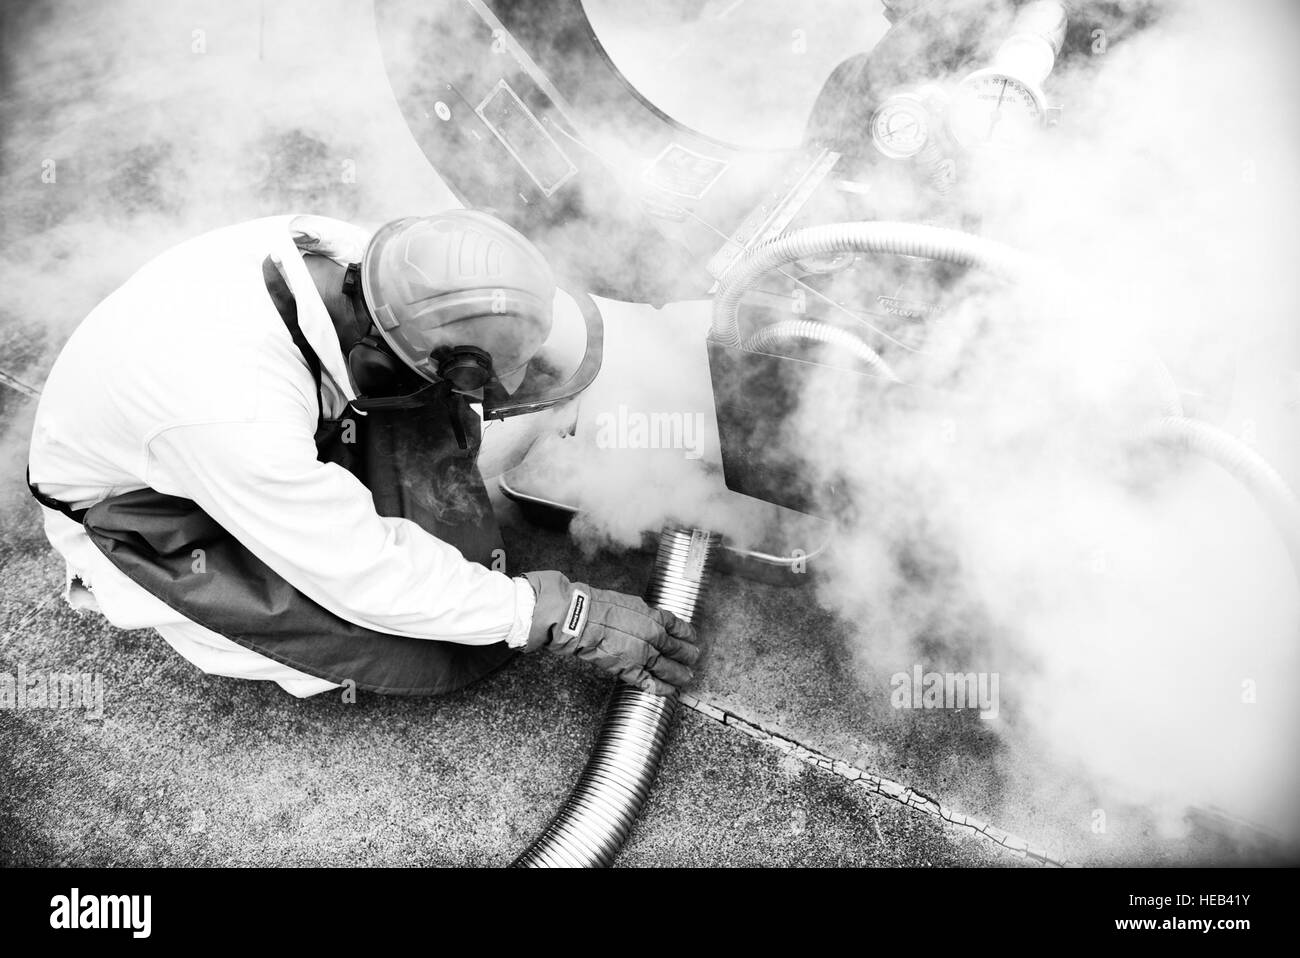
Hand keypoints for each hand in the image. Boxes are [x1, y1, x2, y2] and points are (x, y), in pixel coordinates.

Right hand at [522, 570, 701, 695]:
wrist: (579, 619)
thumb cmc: (597, 607)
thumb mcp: (628, 603)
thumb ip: (644, 615)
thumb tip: (651, 621)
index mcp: (653, 616)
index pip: (677, 626)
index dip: (687, 634)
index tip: (693, 638)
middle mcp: (653, 636)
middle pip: (677, 648)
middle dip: (688, 655)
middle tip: (695, 658)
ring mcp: (642, 654)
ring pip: (668, 668)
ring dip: (679, 674)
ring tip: (687, 678)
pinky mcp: (628, 670)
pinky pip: (649, 683)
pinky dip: (660, 688)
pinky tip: (668, 691)